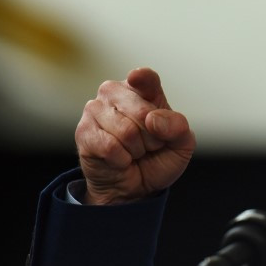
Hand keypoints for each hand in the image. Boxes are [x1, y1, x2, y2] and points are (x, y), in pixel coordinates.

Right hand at [75, 67, 195, 204]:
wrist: (134, 188)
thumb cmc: (156, 158)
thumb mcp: (181, 145)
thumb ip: (178, 127)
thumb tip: (153, 119)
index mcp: (142, 89)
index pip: (145, 78)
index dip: (142, 79)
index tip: (136, 77)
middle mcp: (115, 92)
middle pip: (142, 113)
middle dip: (152, 138)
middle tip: (148, 146)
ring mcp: (95, 110)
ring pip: (126, 131)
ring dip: (136, 150)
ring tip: (133, 152)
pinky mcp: (84, 131)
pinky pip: (110, 146)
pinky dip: (122, 160)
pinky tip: (119, 159)